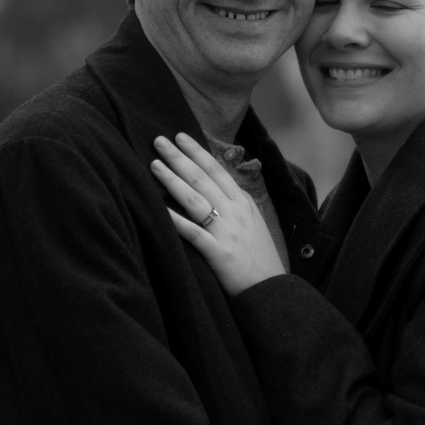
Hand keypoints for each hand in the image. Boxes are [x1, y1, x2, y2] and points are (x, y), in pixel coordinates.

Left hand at [151, 133, 285, 295]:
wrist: (270, 288)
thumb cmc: (259, 257)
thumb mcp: (253, 222)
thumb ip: (236, 204)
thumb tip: (215, 186)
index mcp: (243, 202)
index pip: (217, 170)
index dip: (197, 151)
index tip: (181, 137)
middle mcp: (234, 211)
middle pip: (202, 178)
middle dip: (179, 157)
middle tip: (159, 140)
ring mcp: (226, 231)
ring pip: (194, 199)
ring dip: (172, 180)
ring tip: (154, 165)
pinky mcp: (218, 252)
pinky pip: (193, 232)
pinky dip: (175, 219)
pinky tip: (159, 209)